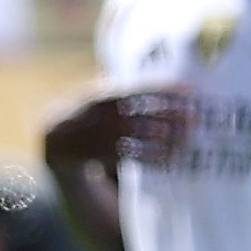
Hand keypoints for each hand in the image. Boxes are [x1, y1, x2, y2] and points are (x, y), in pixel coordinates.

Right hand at [43, 85, 186, 172]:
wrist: (56, 140)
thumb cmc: (92, 116)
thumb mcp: (103, 98)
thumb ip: (130, 94)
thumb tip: (176, 90)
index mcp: (99, 94)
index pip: (137, 90)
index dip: (163, 90)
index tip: (189, 92)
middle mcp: (95, 114)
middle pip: (138, 113)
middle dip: (168, 115)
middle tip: (194, 118)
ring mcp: (93, 135)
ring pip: (134, 136)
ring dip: (162, 140)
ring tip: (185, 142)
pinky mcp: (95, 156)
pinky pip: (127, 157)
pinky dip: (149, 158)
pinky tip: (167, 160)